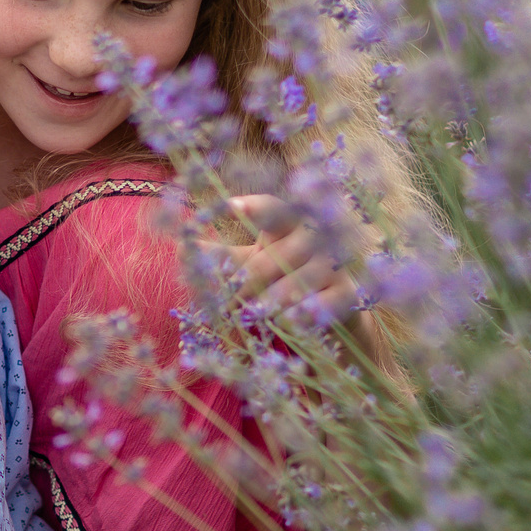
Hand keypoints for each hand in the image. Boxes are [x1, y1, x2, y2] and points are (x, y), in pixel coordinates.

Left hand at [224, 194, 358, 316]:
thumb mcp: (252, 262)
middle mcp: (315, 236)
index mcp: (289, 221)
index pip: (273, 208)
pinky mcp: (348, 292)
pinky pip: (321, 305)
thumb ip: (222, 256)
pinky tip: (287, 322)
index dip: (253, 208)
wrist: (330, 310)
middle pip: (273, 258)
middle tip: (224, 303)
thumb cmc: (282, 277)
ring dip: (268, 303)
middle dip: (244, 283)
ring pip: (294, 284)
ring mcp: (334, 263)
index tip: (229, 208)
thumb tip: (182, 248)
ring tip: (251, 314)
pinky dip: (301, 315)